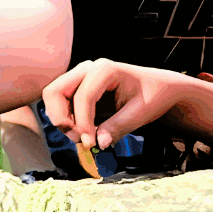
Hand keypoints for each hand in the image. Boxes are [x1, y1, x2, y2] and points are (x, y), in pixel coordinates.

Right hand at [42, 58, 181, 150]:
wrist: (159, 88)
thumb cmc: (153, 96)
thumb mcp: (141, 114)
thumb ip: (118, 127)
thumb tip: (100, 143)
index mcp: (104, 70)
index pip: (81, 97)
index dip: (82, 124)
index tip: (92, 143)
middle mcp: (88, 68)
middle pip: (54, 92)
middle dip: (61, 119)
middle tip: (80, 139)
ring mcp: (81, 76)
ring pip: (53, 97)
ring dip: (62, 120)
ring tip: (83, 136)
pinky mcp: (79, 86)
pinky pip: (61, 102)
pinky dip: (66, 119)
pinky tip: (85, 131)